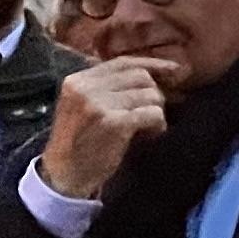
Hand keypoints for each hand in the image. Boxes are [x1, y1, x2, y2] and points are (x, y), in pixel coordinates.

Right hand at [39, 61, 167, 202]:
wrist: (64, 174)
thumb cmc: (80, 140)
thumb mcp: (83, 105)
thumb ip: (108, 86)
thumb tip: (155, 71)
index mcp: (77, 80)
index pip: (122, 62)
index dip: (152, 64)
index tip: (174, 70)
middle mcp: (86, 88)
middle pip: (140, 77)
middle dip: (154, 93)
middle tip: (153, 112)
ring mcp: (99, 104)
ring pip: (150, 95)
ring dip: (157, 111)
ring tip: (148, 127)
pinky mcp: (114, 123)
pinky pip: (153, 113)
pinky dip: (158, 124)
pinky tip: (151, 134)